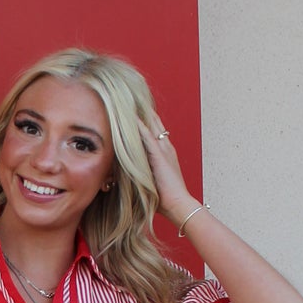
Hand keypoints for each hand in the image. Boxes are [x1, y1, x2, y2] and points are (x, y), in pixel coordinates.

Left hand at [140, 108, 195, 229]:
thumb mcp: (150, 181)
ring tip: (128, 101)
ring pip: (151, 126)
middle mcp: (166, 147)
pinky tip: (131, 118)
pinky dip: (140, 127)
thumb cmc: (164, 199)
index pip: (154, 130)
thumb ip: (141, 173)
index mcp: (165, 153)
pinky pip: (148, 137)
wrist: (178, 205)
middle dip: (143, 111)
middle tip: (130, 98)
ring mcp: (164, 150)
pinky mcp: (160, 156)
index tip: (134, 109)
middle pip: (153, 123)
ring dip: (141, 114)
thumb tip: (123, 174)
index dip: (145, 119)